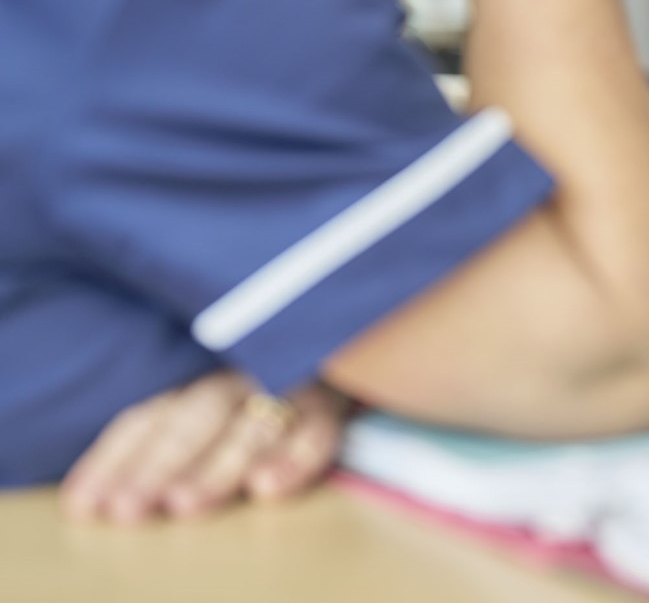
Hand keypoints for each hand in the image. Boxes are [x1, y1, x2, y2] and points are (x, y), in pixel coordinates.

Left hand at [60, 373, 347, 523]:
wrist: (353, 349)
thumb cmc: (269, 397)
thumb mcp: (214, 408)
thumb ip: (166, 436)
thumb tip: (88, 498)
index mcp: (202, 377)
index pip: (150, 416)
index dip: (114, 460)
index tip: (85, 506)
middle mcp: (242, 376)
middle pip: (194, 419)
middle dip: (159, 466)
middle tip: (130, 509)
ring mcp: (290, 386)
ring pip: (250, 425)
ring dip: (217, 465)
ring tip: (186, 504)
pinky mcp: (335, 404)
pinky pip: (317, 431)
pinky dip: (294, 458)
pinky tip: (268, 489)